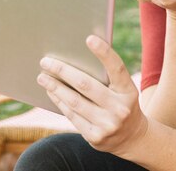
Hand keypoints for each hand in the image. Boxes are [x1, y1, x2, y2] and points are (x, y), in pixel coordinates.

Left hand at [37, 35, 147, 156]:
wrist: (132, 137)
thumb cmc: (122, 103)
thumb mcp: (124, 90)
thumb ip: (108, 77)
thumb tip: (77, 58)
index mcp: (129, 91)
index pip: (117, 68)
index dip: (104, 53)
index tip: (89, 38)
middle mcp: (120, 109)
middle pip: (86, 85)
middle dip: (63, 71)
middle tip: (46, 61)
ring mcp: (107, 125)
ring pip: (74, 102)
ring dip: (55, 87)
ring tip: (42, 77)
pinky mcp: (95, 137)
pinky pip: (72, 116)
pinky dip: (59, 102)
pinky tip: (51, 92)